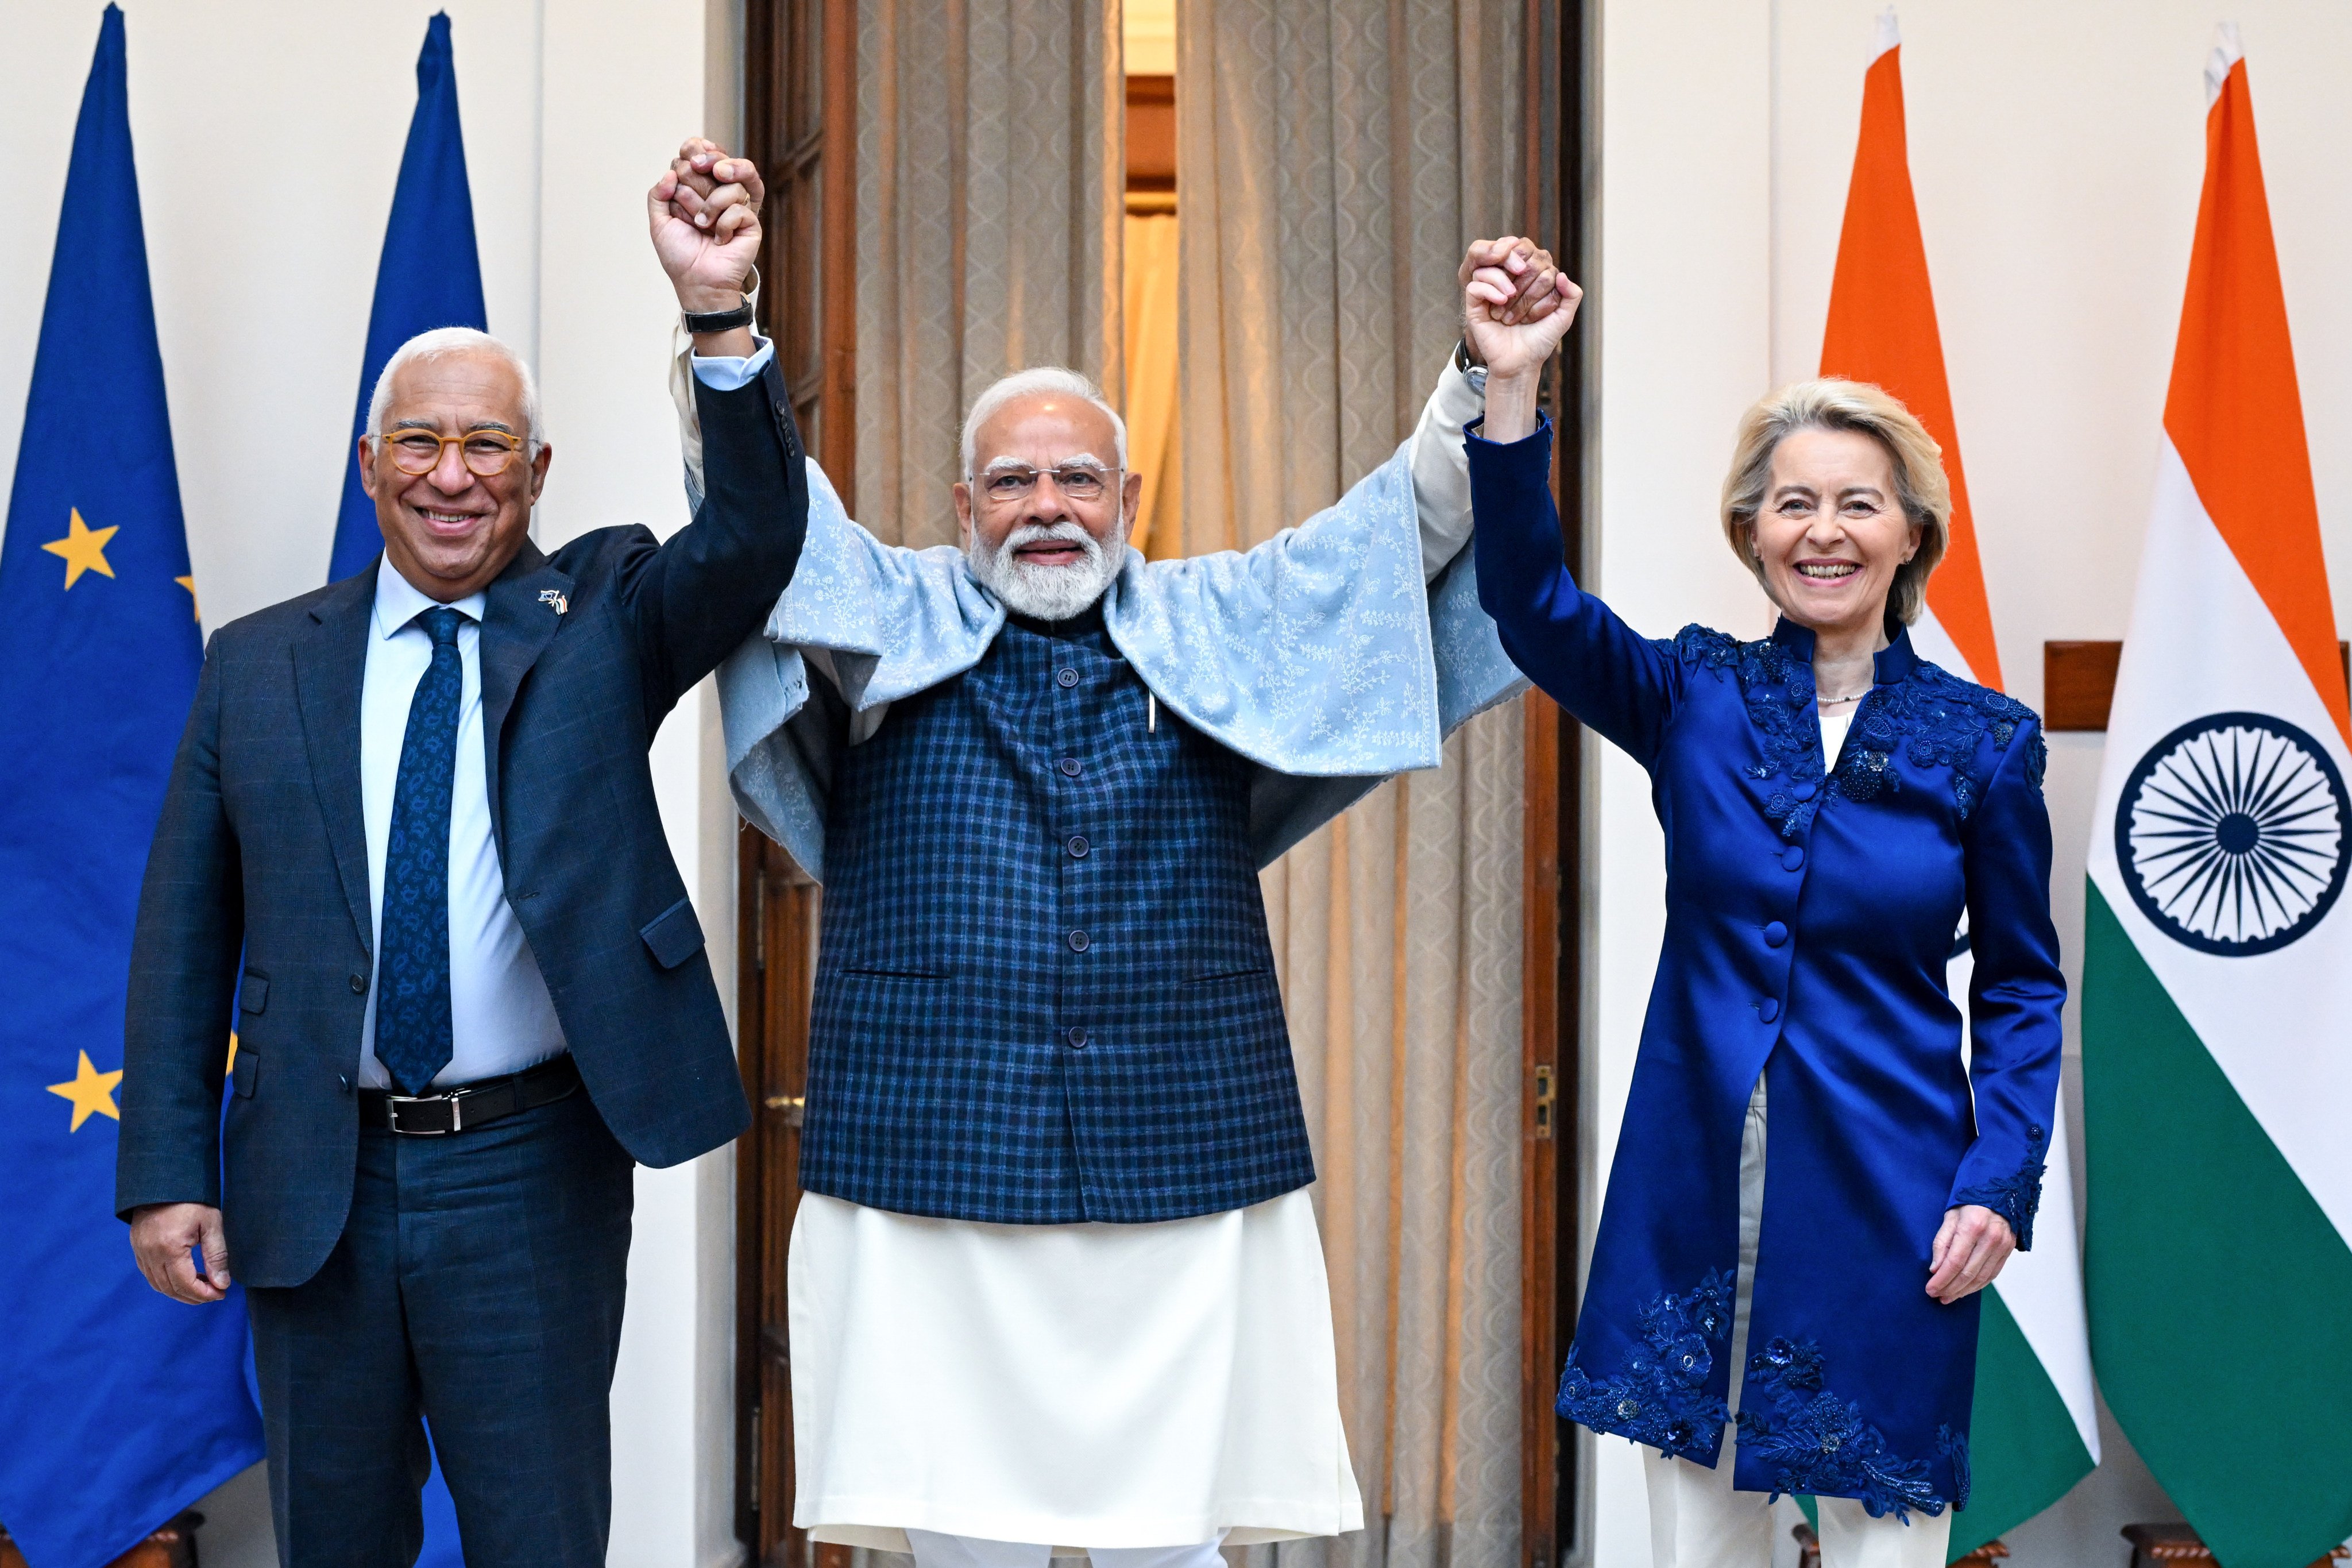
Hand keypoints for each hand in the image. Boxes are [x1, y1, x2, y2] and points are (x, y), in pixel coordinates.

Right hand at [129, 1202, 231, 1304]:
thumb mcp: (211, 1224)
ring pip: (158, 1285)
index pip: (186, 1284)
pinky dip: (166, 1283)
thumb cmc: (192, 1199)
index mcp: (169, 1248)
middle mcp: (150, 1254)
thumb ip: (217, 1256)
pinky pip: (150, 1275)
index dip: (204, 1295)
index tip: (221, 1294)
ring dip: (180, 1292)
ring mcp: (140, 1252)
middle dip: (194, 1297)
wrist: (165, 1181)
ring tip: (202, 1288)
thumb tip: (222, 1283)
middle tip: (215, 1294)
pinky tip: (184, 1279)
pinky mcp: (137, 1248)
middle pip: (171, 1289)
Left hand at [650, 137, 764, 315]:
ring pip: (729, 185)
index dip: (694, 153)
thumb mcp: (659, 223)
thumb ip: (658, 195)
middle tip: (687, 205)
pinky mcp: (751, 223)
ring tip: (701, 226)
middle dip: (695, 185)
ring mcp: (737, 207)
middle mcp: (719, 193)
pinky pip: (740, 209)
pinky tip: (718, 239)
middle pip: (715, 164)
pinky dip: (723, 224)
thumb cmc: (680, 256)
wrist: (697, 282)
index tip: (685, 164)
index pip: (700, 155)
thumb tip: (670, 173)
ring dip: (708, 206)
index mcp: (698, 188)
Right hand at [1461, 237, 1579, 381]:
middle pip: (1512, 258)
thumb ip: (1572, 295)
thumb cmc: (1540, 340)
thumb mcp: (1563, 318)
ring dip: (1505, 280)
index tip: (1544, 289)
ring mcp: (1490, 291)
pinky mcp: (1474, 304)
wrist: (1521, 363)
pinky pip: (1475, 284)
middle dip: (1525, 280)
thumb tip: (1561, 274)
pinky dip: (1489, 289)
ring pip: (1492, 266)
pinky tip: (1501, 301)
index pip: (1531, 254)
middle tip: (1529, 304)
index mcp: (1528, 280)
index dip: (1538, 267)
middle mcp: (1508, 281)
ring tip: (1510, 297)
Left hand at [1925, 1203, 2015, 1303]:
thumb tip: (1935, 1268)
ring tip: (1949, 1297)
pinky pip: (1993, 1274)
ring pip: (1982, 1277)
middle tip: (1937, 1296)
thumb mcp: (1950, 1217)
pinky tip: (1966, 1290)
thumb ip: (1941, 1242)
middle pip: (1968, 1273)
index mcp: (1973, 1226)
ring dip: (1964, 1291)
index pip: (1954, 1262)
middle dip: (1950, 1288)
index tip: (1930, 1289)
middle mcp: (1990, 1238)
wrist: (1999, 1192)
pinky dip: (1978, 1285)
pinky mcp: (2009, 1250)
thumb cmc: (1969, 1203)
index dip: (1941, 1279)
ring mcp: (2003, 1245)